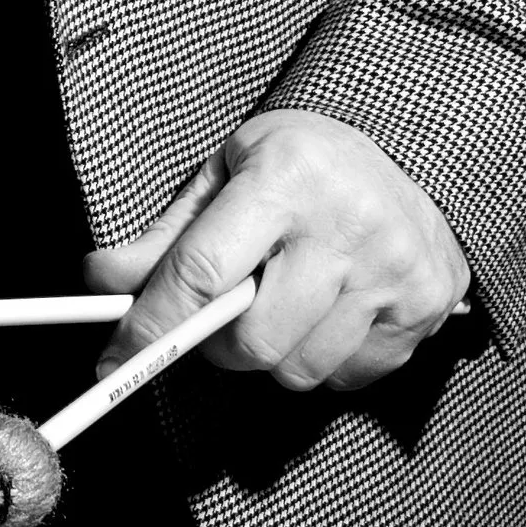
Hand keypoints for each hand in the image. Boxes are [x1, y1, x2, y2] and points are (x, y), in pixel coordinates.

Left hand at [82, 110, 470, 396]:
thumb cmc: (302, 163)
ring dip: (275, 353)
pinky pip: (346, 377)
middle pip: (254, 340)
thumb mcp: (227, 173)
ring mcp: (395, 271)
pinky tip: (332, 310)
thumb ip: (166, 235)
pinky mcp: (424, 309)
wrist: (414, 149)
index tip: (117, 357)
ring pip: (299, 370)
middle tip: (223, 314)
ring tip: (285, 300)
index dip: (151, 324)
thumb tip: (101, 281)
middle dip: (220, 344)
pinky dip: (324, 358)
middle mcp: (348, 224)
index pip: (203, 271)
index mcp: (287, 176)